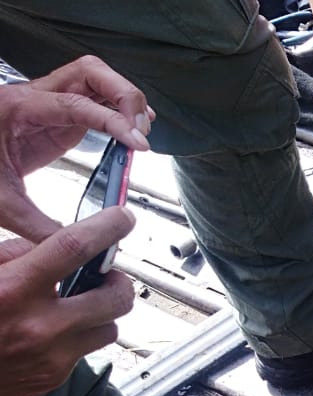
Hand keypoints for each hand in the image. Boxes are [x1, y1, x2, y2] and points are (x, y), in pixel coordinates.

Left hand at [0, 55, 152, 241]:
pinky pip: (93, 101)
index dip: (113, 121)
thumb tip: (82, 249)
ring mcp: (47, 105)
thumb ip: (43, 227)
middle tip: (141, 130)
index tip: (139, 144)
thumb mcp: (3, 203)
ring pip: (95, 79)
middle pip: (91, 72)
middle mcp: (34, 98)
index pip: (76, 104)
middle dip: (124, 96)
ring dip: (124, 99)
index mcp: (17, 110)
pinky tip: (131, 129)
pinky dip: (117, 110)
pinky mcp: (55, 118)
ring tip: (141, 130)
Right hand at [0, 205, 135, 395]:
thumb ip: (13, 254)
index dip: (106, 228)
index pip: (74, 248)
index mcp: (14, 290)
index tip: (122, 218)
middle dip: (118, 282)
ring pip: (109, 328)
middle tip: (106, 275)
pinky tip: (53, 331)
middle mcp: (39, 325)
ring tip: (77, 305)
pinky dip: (77, 337)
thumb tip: (49, 244)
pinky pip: (86, 350)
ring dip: (100, 313)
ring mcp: (52, 356)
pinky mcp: (55, 376)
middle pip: (116, 297)